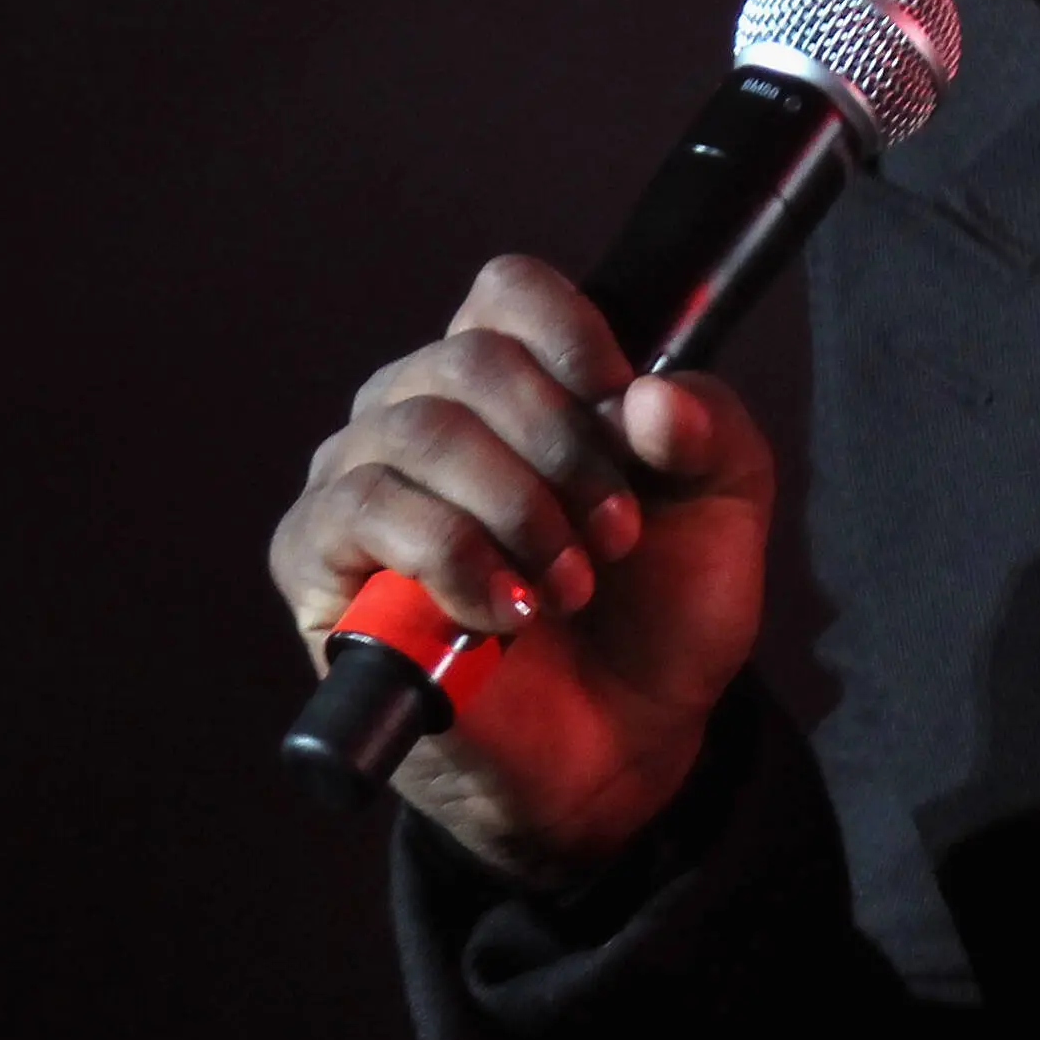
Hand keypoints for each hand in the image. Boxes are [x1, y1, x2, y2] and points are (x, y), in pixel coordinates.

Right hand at [267, 255, 775, 881]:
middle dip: (563, 451)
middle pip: (468, 362)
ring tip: (568, 589)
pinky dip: (450, 558)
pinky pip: (362, 510)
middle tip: (615, 537)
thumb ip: (710, 433)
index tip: (628, 415)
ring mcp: (358, 481)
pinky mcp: (316, 561)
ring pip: (418, 432)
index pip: (506, 292)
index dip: (572, 337)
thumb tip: (651, 397)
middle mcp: (418, 412)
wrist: (621, 747)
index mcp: (508, 380)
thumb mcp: (722, 512)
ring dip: (517, 512)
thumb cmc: (656, 616)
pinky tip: (502, 614)